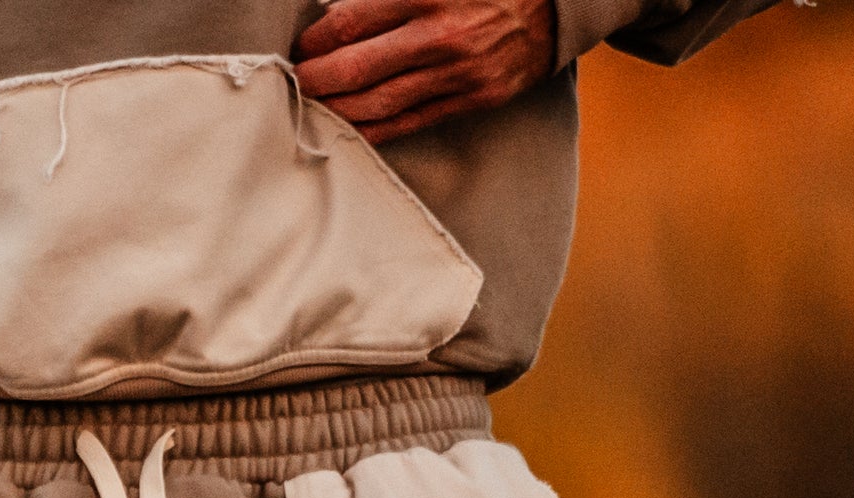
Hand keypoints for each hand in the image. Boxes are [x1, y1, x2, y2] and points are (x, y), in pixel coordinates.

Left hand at [293, 0, 558, 145]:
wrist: (558, 3)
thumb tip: (333, 13)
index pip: (349, 23)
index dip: (315, 40)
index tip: (301, 46)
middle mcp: (441, 37)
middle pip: (354, 70)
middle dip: (315, 80)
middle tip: (295, 81)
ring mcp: (458, 74)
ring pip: (377, 105)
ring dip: (336, 110)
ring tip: (313, 106)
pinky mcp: (472, 99)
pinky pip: (409, 123)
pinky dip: (372, 129)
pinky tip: (347, 127)